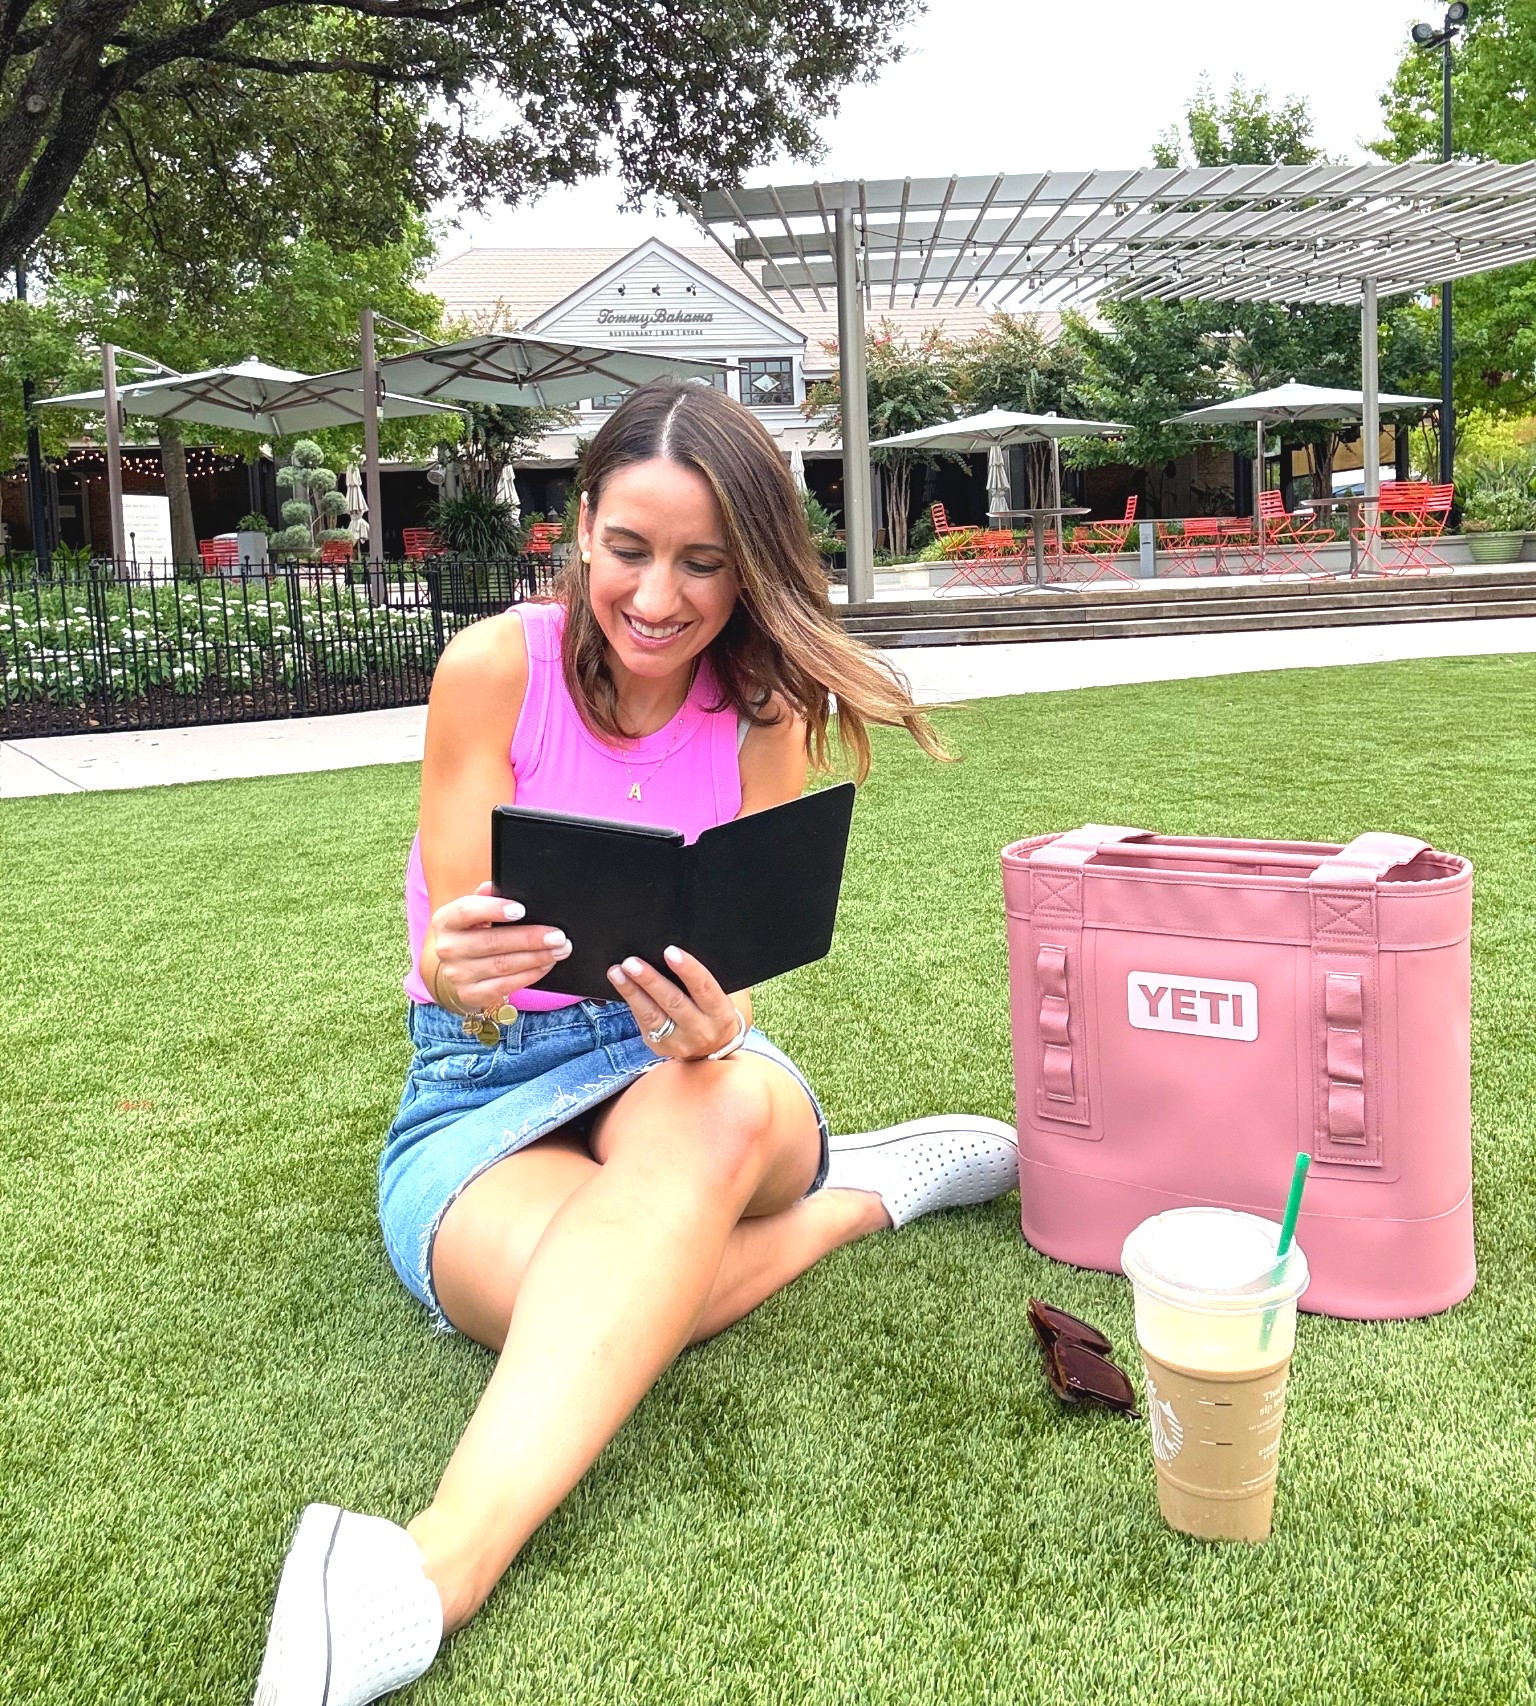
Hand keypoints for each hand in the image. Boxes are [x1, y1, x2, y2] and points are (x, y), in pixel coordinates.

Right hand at [428, 881, 571, 1013]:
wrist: (460, 967)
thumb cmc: (475, 931)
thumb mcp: (476, 912)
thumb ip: (487, 897)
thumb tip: (499, 886)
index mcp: (446, 920)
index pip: (466, 911)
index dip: (493, 909)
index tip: (521, 909)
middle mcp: (447, 948)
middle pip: (493, 942)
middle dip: (530, 938)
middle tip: (557, 936)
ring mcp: (457, 974)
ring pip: (503, 965)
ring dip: (537, 958)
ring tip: (559, 950)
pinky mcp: (470, 994)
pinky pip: (505, 985)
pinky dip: (530, 975)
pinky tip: (545, 965)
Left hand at [607, 945, 741, 1060]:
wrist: (714, 1051)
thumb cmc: (713, 1011)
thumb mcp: (718, 997)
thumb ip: (701, 980)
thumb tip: (672, 952)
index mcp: (720, 1012)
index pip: (704, 988)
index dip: (688, 969)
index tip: (670, 951)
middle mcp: (701, 1029)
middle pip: (673, 1002)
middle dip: (650, 980)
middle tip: (631, 962)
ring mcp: (679, 1042)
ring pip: (652, 1015)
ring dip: (632, 992)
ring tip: (616, 973)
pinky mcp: (661, 1047)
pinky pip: (643, 1023)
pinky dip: (631, 1003)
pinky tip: (621, 986)